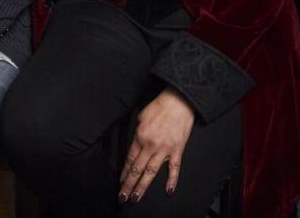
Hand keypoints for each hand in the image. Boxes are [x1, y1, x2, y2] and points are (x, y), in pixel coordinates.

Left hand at [119, 87, 194, 202]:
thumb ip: (137, 132)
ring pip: (151, 173)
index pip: (130, 160)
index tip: (120, 182)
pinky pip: (174, 168)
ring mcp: (165, 149)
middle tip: (123, 197)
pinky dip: (172, 180)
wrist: (178, 101)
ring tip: (136, 197)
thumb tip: (136, 144)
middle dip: (129, 185)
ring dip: (142, 187)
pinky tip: (168, 190)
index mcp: (140, 137)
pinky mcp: (177, 150)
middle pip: (137, 169)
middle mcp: (151, 145)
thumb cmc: (160, 106)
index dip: (124, 173)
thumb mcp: (141, 117)